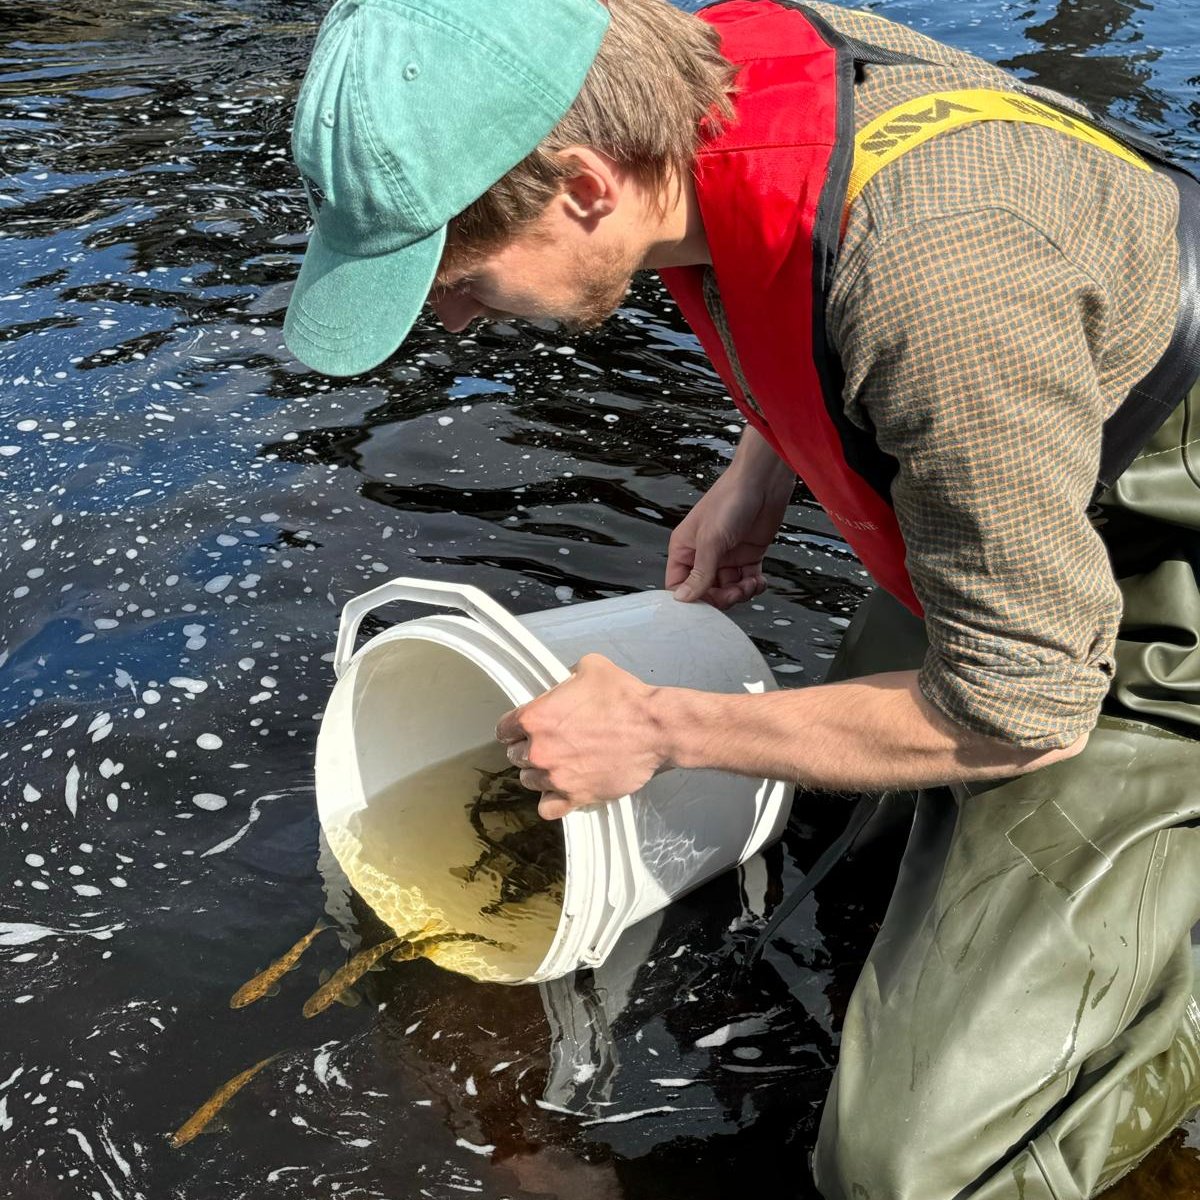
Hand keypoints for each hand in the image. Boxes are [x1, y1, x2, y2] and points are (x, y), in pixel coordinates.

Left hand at [494, 654, 667, 819]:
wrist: (654, 728)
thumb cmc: (624, 697)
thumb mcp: (590, 666)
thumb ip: (565, 677)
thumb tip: (562, 685)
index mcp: (536, 717)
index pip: (504, 729)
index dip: (514, 727)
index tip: (523, 728)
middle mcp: (539, 750)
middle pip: (516, 756)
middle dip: (529, 748)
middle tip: (550, 743)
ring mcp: (556, 777)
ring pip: (529, 781)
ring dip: (539, 773)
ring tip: (558, 764)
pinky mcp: (575, 796)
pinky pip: (547, 808)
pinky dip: (551, 800)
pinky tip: (560, 789)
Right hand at [666, 449, 793, 609]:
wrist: (763, 481)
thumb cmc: (730, 500)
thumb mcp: (712, 540)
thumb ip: (700, 572)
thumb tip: (683, 598)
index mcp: (684, 548)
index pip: (679, 584)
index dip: (691, 597)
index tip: (706, 604)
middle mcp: (703, 554)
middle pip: (706, 591)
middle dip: (721, 597)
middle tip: (735, 593)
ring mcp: (726, 555)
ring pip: (728, 589)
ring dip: (740, 593)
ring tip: (751, 583)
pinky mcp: (747, 554)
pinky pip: (747, 580)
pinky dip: (754, 586)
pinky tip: (759, 581)